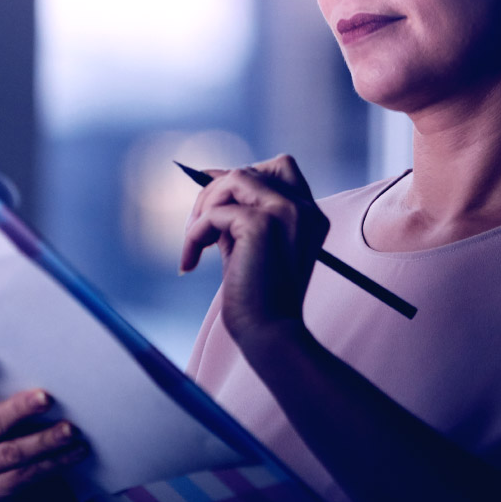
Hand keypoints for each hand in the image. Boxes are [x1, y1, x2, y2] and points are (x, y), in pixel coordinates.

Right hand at [0, 347, 90, 501]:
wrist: (35, 488)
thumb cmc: (27, 435)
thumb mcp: (17, 413)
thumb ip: (18, 393)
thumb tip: (53, 369)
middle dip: (20, 409)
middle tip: (47, 398)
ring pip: (11, 452)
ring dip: (46, 440)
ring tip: (72, 431)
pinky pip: (23, 476)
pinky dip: (53, 463)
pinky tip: (74, 453)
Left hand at [179, 153, 327, 343]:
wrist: (270, 334)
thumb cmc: (258, 299)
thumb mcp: (250, 246)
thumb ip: (238, 214)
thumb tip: (211, 182)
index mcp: (309, 215)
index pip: (280, 167)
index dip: (240, 175)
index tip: (209, 197)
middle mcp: (304, 209)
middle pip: (250, 170)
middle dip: (214, 192)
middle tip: (196, 228)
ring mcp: (287, 213)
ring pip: (233, 180)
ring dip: (203, 209)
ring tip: (194, 243)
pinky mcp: (263, 224)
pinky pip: (214, 213)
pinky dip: (195, 235)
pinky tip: (191, 262)